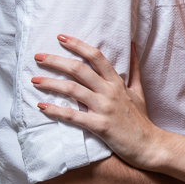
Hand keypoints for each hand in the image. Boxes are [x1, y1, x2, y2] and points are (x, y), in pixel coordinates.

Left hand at [34, 36, 159, 168]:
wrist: (150, 145)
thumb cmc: (141, 120)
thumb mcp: (139, 91)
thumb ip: (133, 70)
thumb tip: (132, 46)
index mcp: (117, 82)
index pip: (96, 57)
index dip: (77, 45)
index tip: (61, 37)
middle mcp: (110, 92)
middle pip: (79, 69)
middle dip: (56, 61)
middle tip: (38, 56)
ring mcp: (105, 108)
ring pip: (73, 89)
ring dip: (50, 83)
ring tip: (34, 81)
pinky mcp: (99, 125)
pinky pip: (73, 115)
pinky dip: (55, 110)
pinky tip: (41, 107)